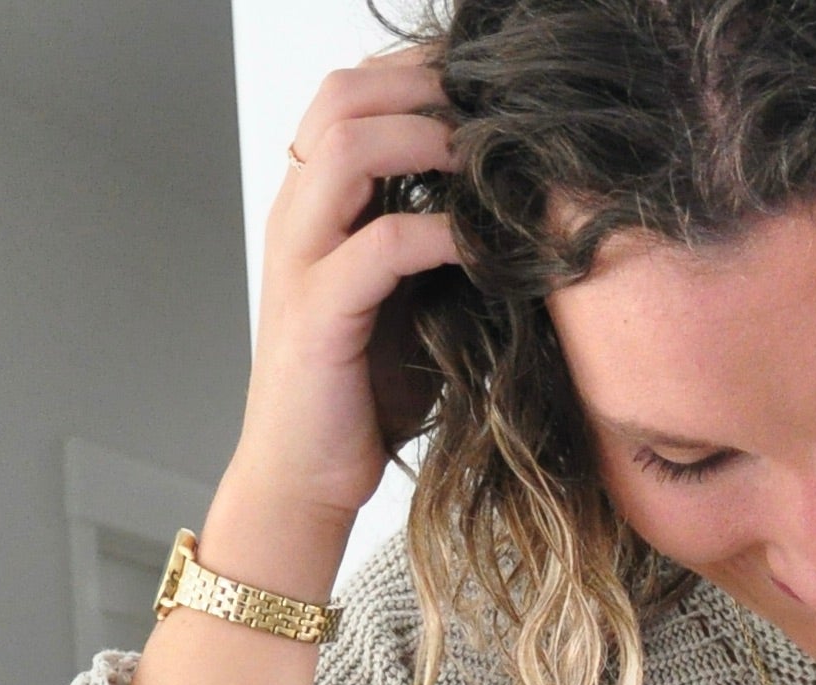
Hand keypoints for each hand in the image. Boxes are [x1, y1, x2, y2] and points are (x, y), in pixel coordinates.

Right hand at [125, 48, 460, 684]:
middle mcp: (297, 219)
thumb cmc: (364, 395)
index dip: (413, 74)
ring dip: (425, 141)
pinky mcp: (318, 316)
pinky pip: (378, 245)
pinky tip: (481, 245)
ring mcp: (300, 263)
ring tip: (484, 157)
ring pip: (347, 149)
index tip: (483, 84)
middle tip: (491, 105)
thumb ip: (439, 246)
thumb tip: (518, 207)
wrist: (307, 478)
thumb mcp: (410, 302)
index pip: (347, 94)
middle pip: (342, 98)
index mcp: (313, 206)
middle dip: (422, 87)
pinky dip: (437, 233)